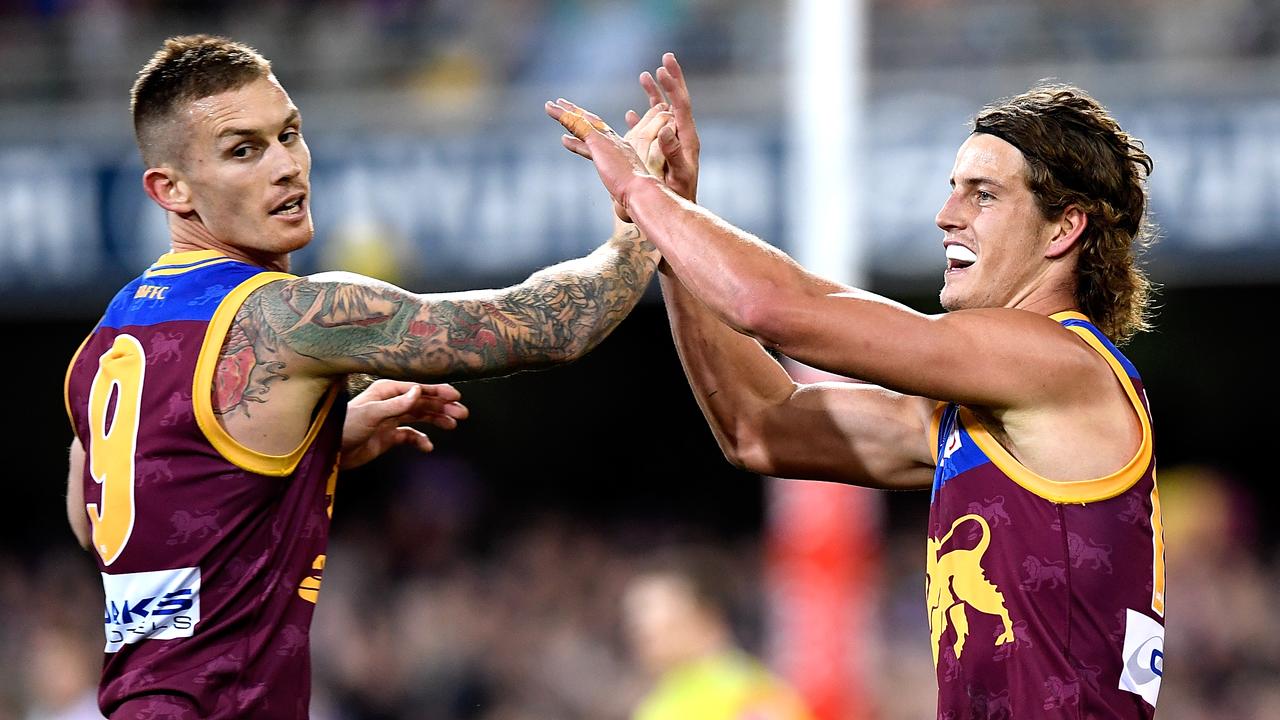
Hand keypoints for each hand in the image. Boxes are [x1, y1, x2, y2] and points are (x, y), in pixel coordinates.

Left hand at [340, 379, 468, 468]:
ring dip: (437, 420)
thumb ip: (397, 403)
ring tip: (453, 424)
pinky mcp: (389, 436)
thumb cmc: (347, 427)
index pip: (418, 389)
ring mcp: (391, 420)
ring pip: (420, 417)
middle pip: (422, 402)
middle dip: (442, 407)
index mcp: (387, 392)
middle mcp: (391, 403)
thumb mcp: (372, 413)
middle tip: (461, 413)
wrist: (332, 451)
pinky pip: (410, 436)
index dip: (437, 392)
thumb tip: (420, 391)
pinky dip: (420, 440)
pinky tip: (428, 446)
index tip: (455, 396)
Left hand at [547, 98, 668, 221]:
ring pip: (582, 120)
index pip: (604, 136)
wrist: (641, 192)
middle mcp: (616, 141)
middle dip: (579, 114)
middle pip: (594, 123)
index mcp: (624, 151)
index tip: (581, 124)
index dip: (591, 129)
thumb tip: (623, 212)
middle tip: (563, 106)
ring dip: (565, 112)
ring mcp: (607, 140)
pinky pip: (576, 124)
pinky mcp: (597, 142)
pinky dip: (563, 116)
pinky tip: (551, 110)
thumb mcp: (629, 194)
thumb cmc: (639, 198)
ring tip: (550, 105)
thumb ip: (623, 197)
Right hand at [628, 53, 699, 201]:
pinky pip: (650, 128)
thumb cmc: (681, 195)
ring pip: (661, 112)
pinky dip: (641, 117)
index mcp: (686, 137)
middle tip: (666, 58)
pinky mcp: (660, 150)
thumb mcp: (679, 175)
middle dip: (670, 80)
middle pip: (675, 101)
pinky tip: (631, 112)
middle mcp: (680, 135)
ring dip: (654, 94)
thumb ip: (673, 152)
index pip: (681, 104)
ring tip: (645, 76)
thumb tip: (665, 128)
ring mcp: (671, 141)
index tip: (663, 67)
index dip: (673, 85)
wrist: (680, 208)